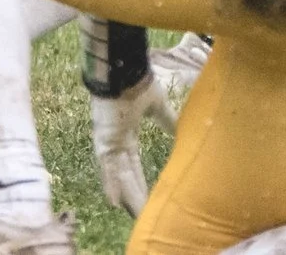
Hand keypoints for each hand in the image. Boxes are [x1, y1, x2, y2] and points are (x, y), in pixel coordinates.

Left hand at [81, 18, 165, 214]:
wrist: (126, 71)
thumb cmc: (139, 83)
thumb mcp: (157, 106)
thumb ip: (166, 120)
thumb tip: (181, 129)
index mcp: (128, 135)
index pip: (134, 165)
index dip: (140, 181)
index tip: (148, 197)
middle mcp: (116, 143)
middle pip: (127, 175)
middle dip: (135, 194)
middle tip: (142, 214)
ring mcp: (109, 143)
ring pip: (119, 176)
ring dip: (126, 195)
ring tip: (133, 214)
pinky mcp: (104, 140)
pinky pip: (107, 168)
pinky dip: (110, 184)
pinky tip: (114, 202)